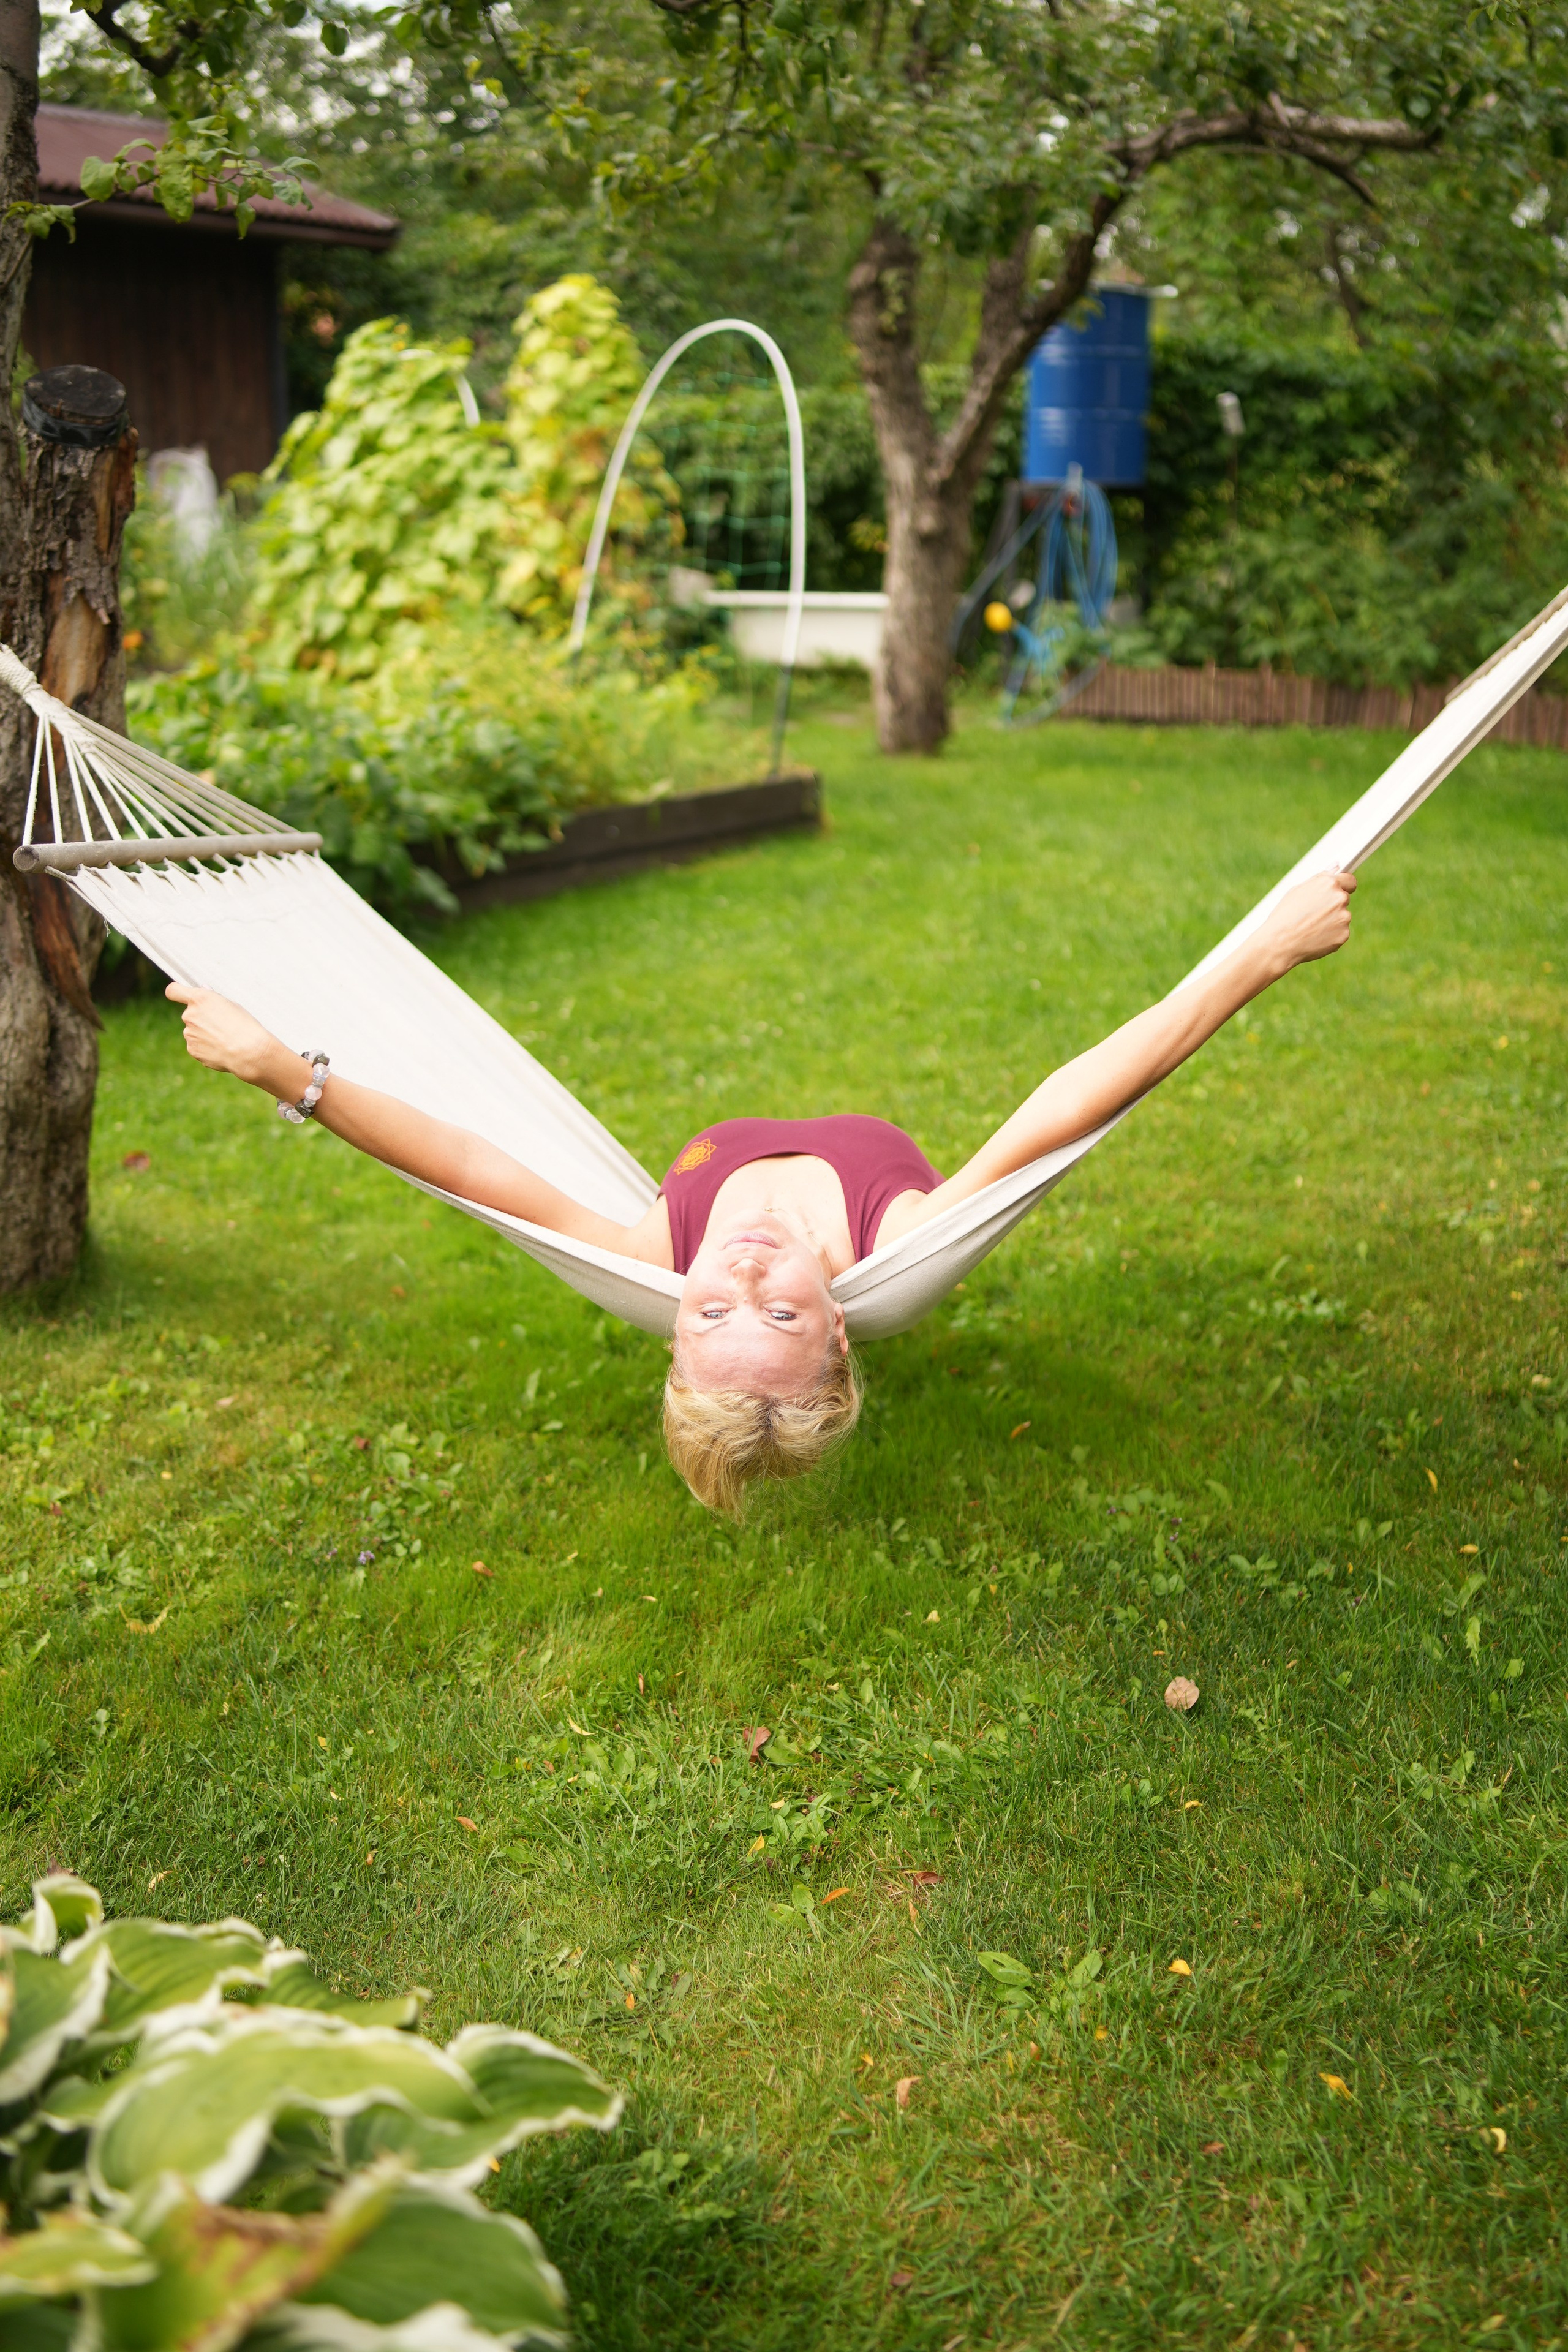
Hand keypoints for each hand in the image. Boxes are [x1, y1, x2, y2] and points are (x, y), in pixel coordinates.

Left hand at [165, 983, 286, 1086]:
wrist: (248, 1052)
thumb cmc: (244, 1025)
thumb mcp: (231, 1005)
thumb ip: (212, 999)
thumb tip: (203, 991)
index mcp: (199, 999)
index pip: (173, 991)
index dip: (176, 992)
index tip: (182, 995)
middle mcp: (189, 1015)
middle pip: (190, 1014)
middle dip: (201, 1018)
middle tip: (221, 1025)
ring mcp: (189, 1034)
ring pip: (194, 1031)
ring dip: (204, 1034)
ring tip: (224, 1039)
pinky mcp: (192, 1049)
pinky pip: (197, 1045)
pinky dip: (206, 1047)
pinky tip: (221, 1049)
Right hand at [1261, 868, 1355, 973]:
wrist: (1279, 943)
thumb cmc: (1284, 915)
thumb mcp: (1297, 891)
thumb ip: (1320, 879)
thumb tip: (1336, 867)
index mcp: (1329, 883)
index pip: (1349, 881)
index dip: (1344, 886)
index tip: (1341, 891)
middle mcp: (1340, 898)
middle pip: (1343, 899)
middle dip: (1332, 906)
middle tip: (1312, 915)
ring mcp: (1344, 917)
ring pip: (1342, 917)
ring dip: (1331, 921)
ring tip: (1310, 928)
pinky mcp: (1344, 934)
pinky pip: (1340, 933)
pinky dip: (1331, 936)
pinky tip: (1314, 938)